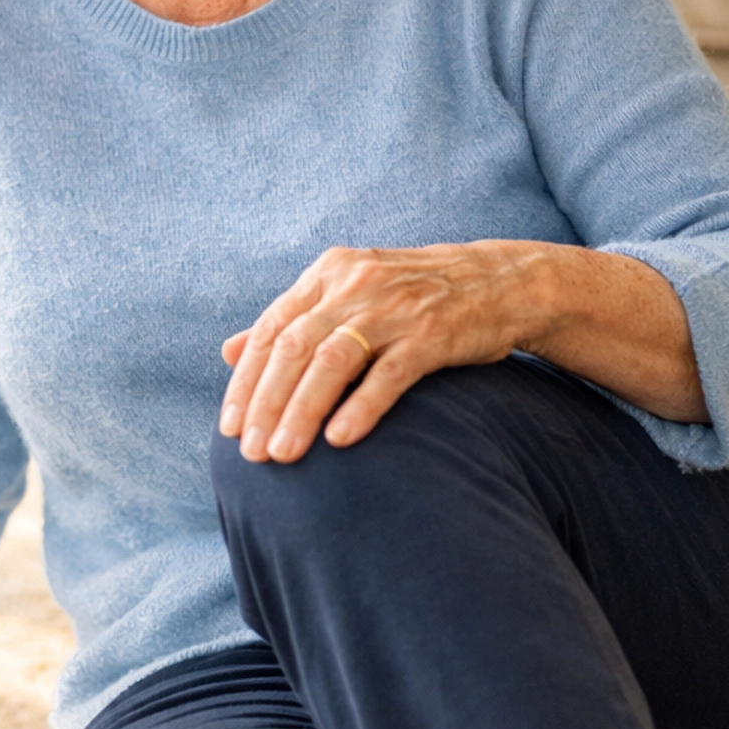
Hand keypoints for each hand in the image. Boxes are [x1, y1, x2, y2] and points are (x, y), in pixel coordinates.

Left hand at [220, 239, 547, 464]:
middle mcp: (355, 285)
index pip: (272, 329)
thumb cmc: (414, 296)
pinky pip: (389, 374)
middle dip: (266, 403)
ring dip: (302, 410)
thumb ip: (292, 321)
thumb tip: (228, 352)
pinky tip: (339, 440)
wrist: (500, 282)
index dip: (246, 380)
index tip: (230, 426)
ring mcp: (395, 308)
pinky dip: (361, 407)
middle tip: (252, 453)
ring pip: (333, 360)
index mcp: (328, 273)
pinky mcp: (433, 334)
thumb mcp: (348, 294)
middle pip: (295, 347)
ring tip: (283, 454)